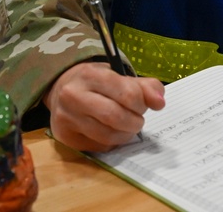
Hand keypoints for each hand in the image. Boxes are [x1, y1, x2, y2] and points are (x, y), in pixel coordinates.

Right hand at [44, 61, 165, 151]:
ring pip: (107, 136)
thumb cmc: (98, 83)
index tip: (142, 105)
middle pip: (115, 117)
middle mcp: (73, 96)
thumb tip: (160, 103)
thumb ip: (146, 87)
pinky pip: (98, 147)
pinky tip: (112, 133)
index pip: (126, 93)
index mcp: (90, 75)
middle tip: (138, 120)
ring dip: (126, 135)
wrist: (63, 90)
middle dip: (135, 122)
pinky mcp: (65, 137)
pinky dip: (112, 143)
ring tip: (128, 127)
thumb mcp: (121, 77)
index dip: (141, 103)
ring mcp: (66, 118)